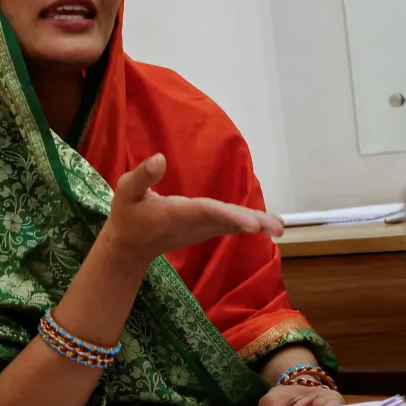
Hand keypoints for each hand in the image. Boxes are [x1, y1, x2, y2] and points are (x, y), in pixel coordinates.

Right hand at [100, 153, 283, 266]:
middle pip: (227, 220)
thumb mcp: (126, 192)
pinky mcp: (205, 230)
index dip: (230, 215)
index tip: (252, 224)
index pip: (207, 212)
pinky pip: (229, 225)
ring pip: (231, 224)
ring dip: (256, 224)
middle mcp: (194, 224)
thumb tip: (160, 158)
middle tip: (278, 227)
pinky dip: (249, 224)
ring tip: (280, 226)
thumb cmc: (128, 216)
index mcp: (177, 213)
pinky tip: (267, 224)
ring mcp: (201, 229)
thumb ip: (142, 176)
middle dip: (252, 222)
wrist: (130, 248)